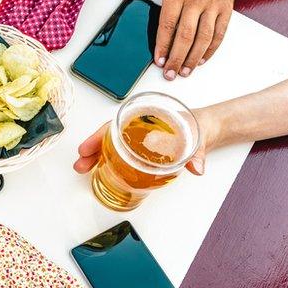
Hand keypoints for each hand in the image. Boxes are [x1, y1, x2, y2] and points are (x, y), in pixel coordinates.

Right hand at [73, 109, 219, 175]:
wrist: (206, 127)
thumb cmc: (198, 125)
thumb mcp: (200, 137)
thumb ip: (198, 153)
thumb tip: (196, 167)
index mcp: (149, 118)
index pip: (118, 125)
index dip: (100, 136)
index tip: (87, 147)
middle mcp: (140, 127)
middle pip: (110, 137)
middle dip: (92, 150)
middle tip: (80, 165)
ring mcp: (140, 139)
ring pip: (112, 145)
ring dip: (96, 157)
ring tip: (84, 169)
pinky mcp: (143, 150)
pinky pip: (121, 154)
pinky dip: (108, 161)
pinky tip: (100, 170)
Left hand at [116, 0, 240, 79]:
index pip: (167, 25)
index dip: (162, 45)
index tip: (159, 60)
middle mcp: (195, 0)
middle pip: (185, 36)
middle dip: (177, 58)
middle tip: (170, 73)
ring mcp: (211, 6)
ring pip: (203, 38)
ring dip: (193, 58)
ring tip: (185, 71)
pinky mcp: (225, 10)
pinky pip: (219, 34)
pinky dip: (211, 49)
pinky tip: (201, 59)